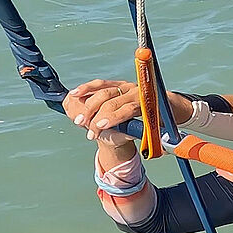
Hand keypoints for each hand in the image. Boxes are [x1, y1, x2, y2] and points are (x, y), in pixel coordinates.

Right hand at [64, 79, 192, 139]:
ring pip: (103, 90)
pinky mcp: (115, 83)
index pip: (128, 108)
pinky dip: (86, 88)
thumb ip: (154, 139)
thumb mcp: (159, 132)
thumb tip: (158, 148)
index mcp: (147, 102)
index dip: (113, 117)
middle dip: (95, 114)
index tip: (100, 126)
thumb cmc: (158, 122)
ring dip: (88, 104)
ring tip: (78, 120)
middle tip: (84, 127)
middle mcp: (135, 91)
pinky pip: (99, 84)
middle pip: (111, 99)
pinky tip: (74, 95)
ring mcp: (124, 85)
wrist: (159, 106)